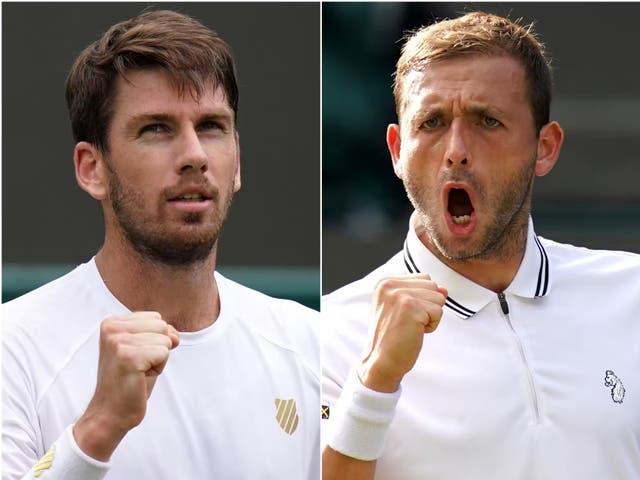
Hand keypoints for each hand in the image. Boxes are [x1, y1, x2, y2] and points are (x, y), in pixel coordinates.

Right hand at [73, 312, 179, 460]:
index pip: (156, 318)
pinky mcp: (128, 357)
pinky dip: (159, 368)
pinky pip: (164, 353)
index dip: (154, 340)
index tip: (136, 357)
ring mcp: (118, 342)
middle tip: (138, 366)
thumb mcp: (145, 347)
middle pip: (162, 326)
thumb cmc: (130, 380)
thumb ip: (160, 332)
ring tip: (139, 372)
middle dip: (158, 348)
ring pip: (165, 339)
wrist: (111, 413)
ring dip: (158, 360)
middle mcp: (112, 328)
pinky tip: (140, 378)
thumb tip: (175, 335)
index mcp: (112, 322)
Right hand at [358, 274, 446, 392]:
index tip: (403, 314)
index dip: (421, 298)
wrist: (382, 360)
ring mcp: (400, 295)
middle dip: (427, 306)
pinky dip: (431, 326)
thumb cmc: (393, 336)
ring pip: (438, 298)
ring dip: (430, 316)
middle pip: (432, 286)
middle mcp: (390, 285)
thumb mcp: (404, 307)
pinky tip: (415, 332)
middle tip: (408, 322)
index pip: (423, 278)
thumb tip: (444, 289)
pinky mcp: (411, 308)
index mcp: (385, 282)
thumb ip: (422, 293)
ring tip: (411, 326)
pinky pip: (439, 312)